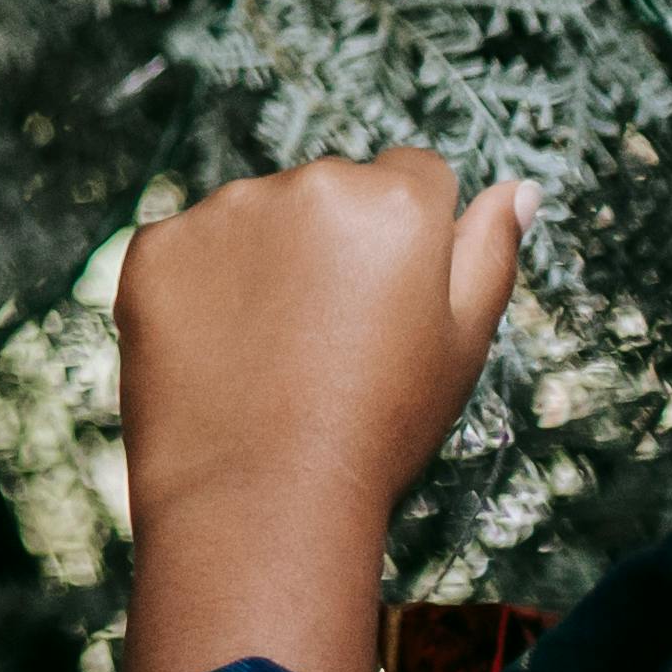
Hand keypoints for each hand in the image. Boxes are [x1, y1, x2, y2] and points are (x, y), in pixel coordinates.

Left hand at [117, 148, 531, 671]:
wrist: (262, 495)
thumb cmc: (381, 424)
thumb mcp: (463, 343)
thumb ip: (489, 251)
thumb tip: (517, 189)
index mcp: (393, 198)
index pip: (415, 176)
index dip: (413, 242)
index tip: (394, 303)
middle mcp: (304, 183)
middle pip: (332, 193)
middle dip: (339, 244)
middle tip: (336, 340)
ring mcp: (220, 211)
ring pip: (257, 219)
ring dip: (269, 261)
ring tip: (279, 354)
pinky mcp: (153, 246)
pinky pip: (190, 251)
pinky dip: (203, 288)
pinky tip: (222, 353)